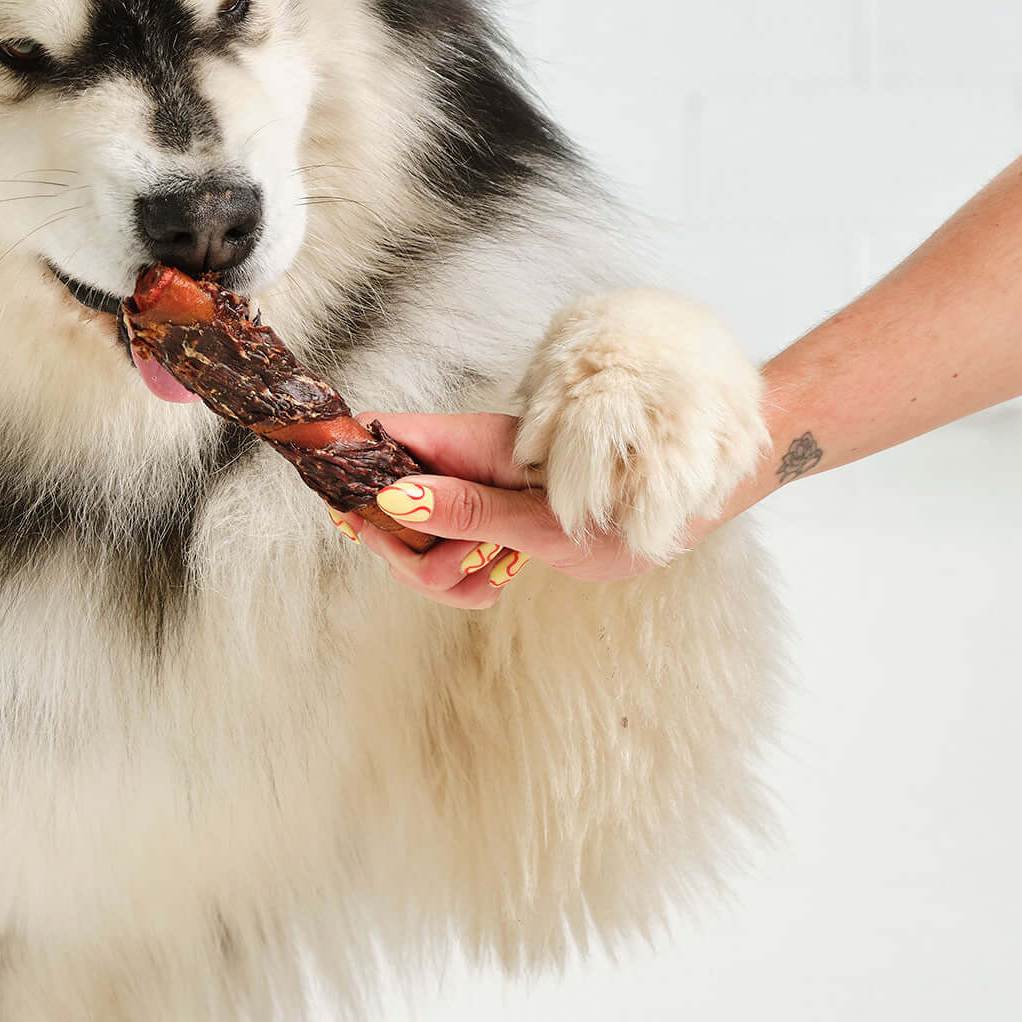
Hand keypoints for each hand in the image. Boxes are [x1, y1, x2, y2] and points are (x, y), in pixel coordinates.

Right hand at [341, 412, 653, 606]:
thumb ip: (467, 508)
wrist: (664, 521)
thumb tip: (396, 495)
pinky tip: (506, 574)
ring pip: (412, 552)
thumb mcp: (541, 519)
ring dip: (447, 578)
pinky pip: (443, 574)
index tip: (363, 522)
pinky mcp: (477, 531)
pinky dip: (467, 587)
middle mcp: (459, 467)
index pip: (380, 434)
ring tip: (501, 565)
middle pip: (383, 510)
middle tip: (470, 558)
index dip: (357, 474)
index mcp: (469, 444)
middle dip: (413, 554)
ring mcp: (466, 500)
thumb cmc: (619, 509)